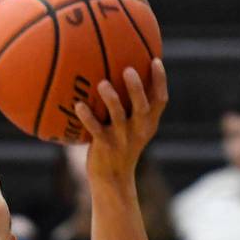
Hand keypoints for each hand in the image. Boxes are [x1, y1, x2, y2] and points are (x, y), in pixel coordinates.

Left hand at [74, 59, 167, 182]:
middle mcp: (138, 130)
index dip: (160, 80)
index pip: (161, 100)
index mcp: (148, 124)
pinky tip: (78, 105)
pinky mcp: (105, 146)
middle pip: (143, 106)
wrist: (113, 179)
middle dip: (137, 87)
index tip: (155, 60)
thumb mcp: (132, 130)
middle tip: (128, 69)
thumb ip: (131, 109)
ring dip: (111, 99)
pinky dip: (87, 117)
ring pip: (119, 115)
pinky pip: (96, 129)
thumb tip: (119, 79)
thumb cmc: (120, 149)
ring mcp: (122, 138)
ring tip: (102, 83)